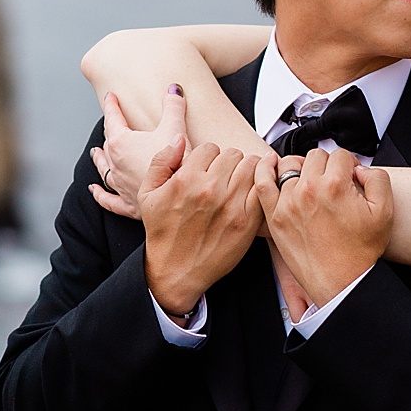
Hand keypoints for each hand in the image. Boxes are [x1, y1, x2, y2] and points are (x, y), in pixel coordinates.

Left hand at [89, 85, 187, 220]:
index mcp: (122, 143)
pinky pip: (108, 199)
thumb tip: (174, 89)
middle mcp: (115, 163)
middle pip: (107, 143)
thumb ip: (173, 106)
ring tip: (94, 153)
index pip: (112, 118)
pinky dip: (100, 194)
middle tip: (109, 122)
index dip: (111, 106)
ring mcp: (119, 184)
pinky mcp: (127, 203)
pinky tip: (94, 190)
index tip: (110, 97)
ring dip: (99, 160)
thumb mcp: (175, 128)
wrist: (181, 196)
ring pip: (103, 169)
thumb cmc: (177, 162)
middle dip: (108, 131)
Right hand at [142, 142, 263, 317]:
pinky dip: (262, 185)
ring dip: (246, 171)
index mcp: (186, 179)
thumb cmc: (163, 234)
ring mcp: (231, 205)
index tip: (207, 169)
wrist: (176, 270)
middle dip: (228, 162)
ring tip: (239, 182)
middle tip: (224, 175)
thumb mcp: (147, 194)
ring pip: (251, 166)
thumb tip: (179, 140)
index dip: (208, 157)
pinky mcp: (247, 220)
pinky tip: (255, 190)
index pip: (210, 148)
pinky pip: (263, 188)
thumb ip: (161, 161)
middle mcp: (210, 189)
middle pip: (232, 154)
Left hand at [254, 149, 392, 315]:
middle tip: (333, 182)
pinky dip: (265, 169)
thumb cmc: (360, 251)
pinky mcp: (275, 216)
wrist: (342, 281)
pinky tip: (271, 164)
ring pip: (291, 165)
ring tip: (310, 181)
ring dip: (302, 168)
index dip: (348, 163)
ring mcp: (288, 202)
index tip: (349, 175)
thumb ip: (377, 178)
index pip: (340, 155)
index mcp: (336, 186)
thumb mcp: (384, 211)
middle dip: (327, 165)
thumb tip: (358, 168)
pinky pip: (262, 182)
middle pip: (316, 157)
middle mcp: (309, 190)